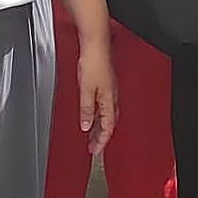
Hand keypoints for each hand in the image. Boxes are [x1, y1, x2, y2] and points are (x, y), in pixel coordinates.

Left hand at [77, 39, 117, 155]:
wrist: (96, 45)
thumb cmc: (93, 63)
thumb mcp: (86, 90)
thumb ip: (86, 110)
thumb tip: (86, 125)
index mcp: (109, 100)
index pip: (108, 126)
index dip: (102, 141)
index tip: (96, 151)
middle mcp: (112, 96)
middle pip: (109, 122)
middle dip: (102, 136)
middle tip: (94, 147)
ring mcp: (110, 89)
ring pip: (107, 114)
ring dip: (100, 126)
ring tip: (91, 135)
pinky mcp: (105, 83)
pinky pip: (104, 105)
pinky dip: (99, 114)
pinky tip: (92, 114)